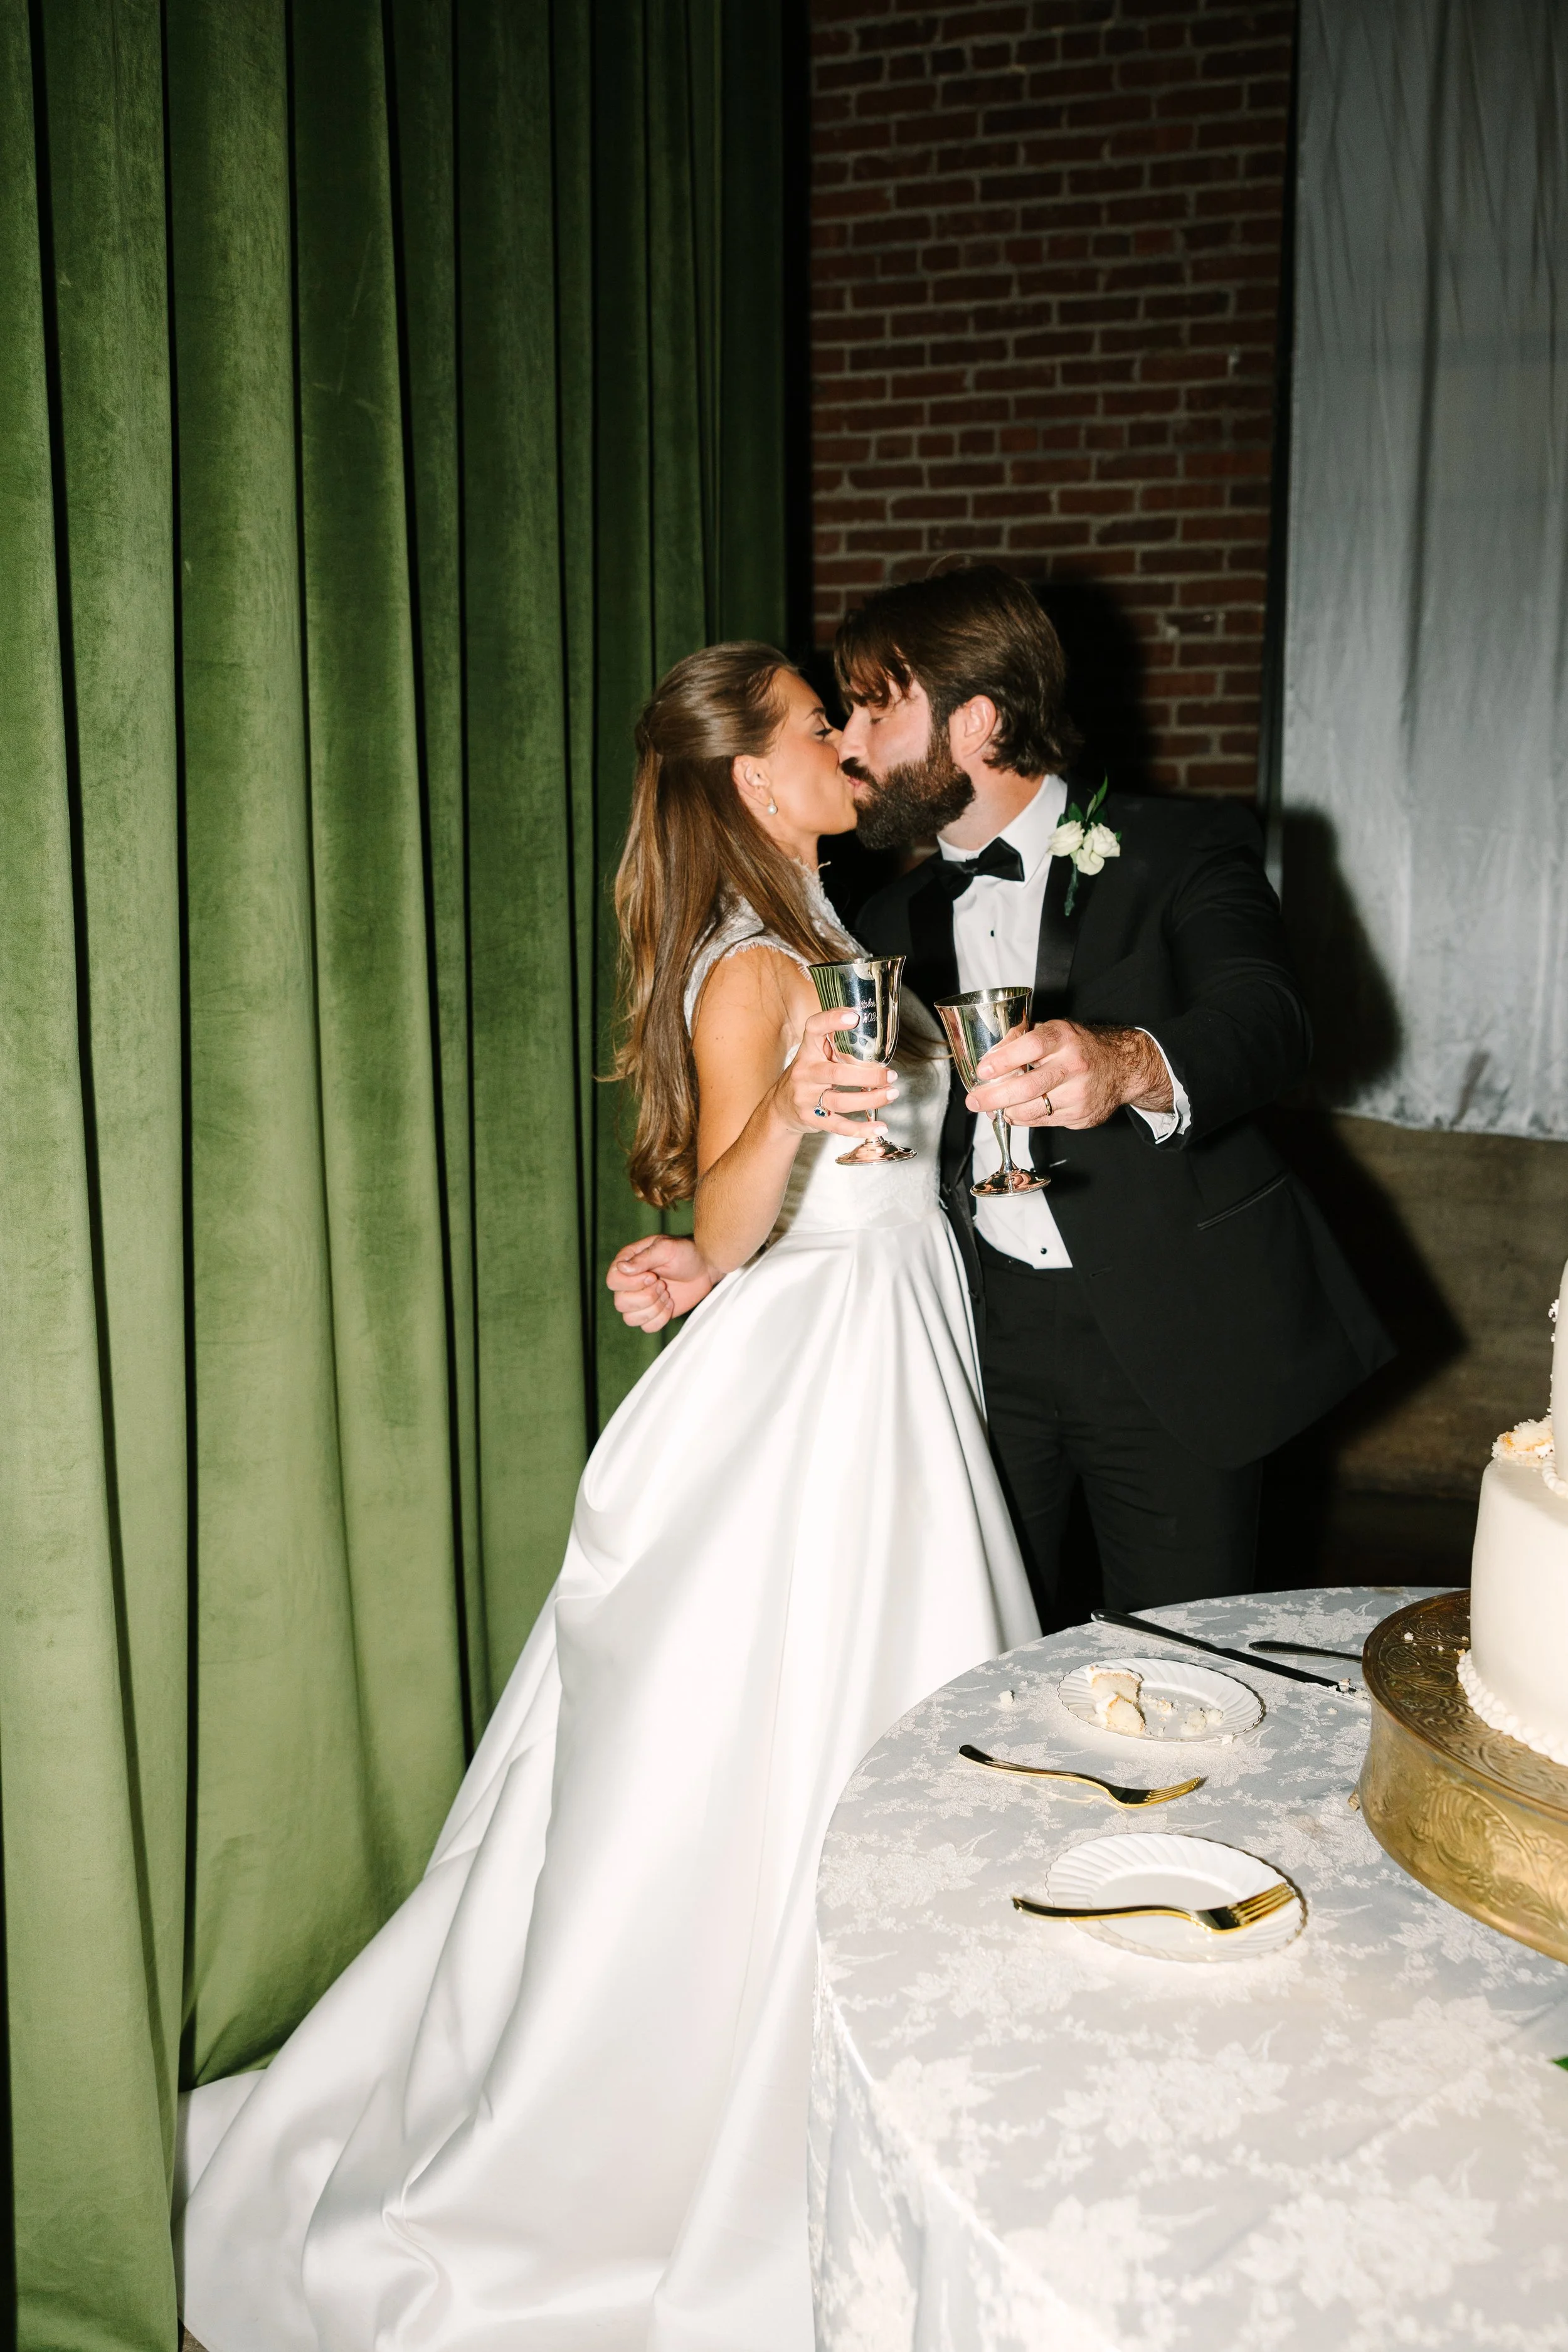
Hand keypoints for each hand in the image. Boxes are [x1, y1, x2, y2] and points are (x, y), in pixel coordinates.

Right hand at [606, 1235, 716, 1333]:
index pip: (613, 1281)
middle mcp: (629, 1283)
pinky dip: (660, 1319)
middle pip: (620, 1303)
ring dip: (653, 1308)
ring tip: (666, 1294)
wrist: (704, 1268)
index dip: (632, 1284)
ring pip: (630, 1319)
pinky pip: (646, 1327)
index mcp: (627, 1263)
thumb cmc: (685, 1253)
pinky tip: (670, 1304)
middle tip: (662, 1285)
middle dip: (646, 1297)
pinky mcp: (652, 1313)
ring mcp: (639, 1300)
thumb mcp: (666, 1248)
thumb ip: (644, 1258)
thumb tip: (622, 1268)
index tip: (652, 1276)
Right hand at [773, 1007, 898, 1141]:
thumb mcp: (816, 1057)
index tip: (854, 1017)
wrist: (781, 1108)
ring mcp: (806, 1098)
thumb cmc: (808, 1077)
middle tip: (890, 1075)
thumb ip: (840, 1050)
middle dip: (868, 1076)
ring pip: (841, 1101)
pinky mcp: (812, 1119)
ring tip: (891, 1094)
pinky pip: (839, 1125)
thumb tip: (878, 1052)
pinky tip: (879, 1127)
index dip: (832, 1020)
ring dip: (871, 1099)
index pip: (814, 1029)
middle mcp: (805, 1073)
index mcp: (808, 1051)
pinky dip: (862, 1129)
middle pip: (837, 1073)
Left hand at [967, 1020, 1173, 1130]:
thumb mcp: (1053, 1030)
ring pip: (1032, 1110)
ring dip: (1006, 1111)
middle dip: (994, 1097)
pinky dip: (1024, 1119)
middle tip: (974, 1100)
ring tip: (993, 1108)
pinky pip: (1043, 1122)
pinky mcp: (1082, 1115)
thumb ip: (1020, 1039)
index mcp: (1064, 1037)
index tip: (982, 1070)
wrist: (1122, 1066)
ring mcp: (1080, 1093)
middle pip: (1028, 1086)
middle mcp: (1074, 1064)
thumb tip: (989, 1057)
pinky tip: (1015, 1112)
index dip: (1004, 1059)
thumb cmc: (1078, 1046)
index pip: (1032, 1046)